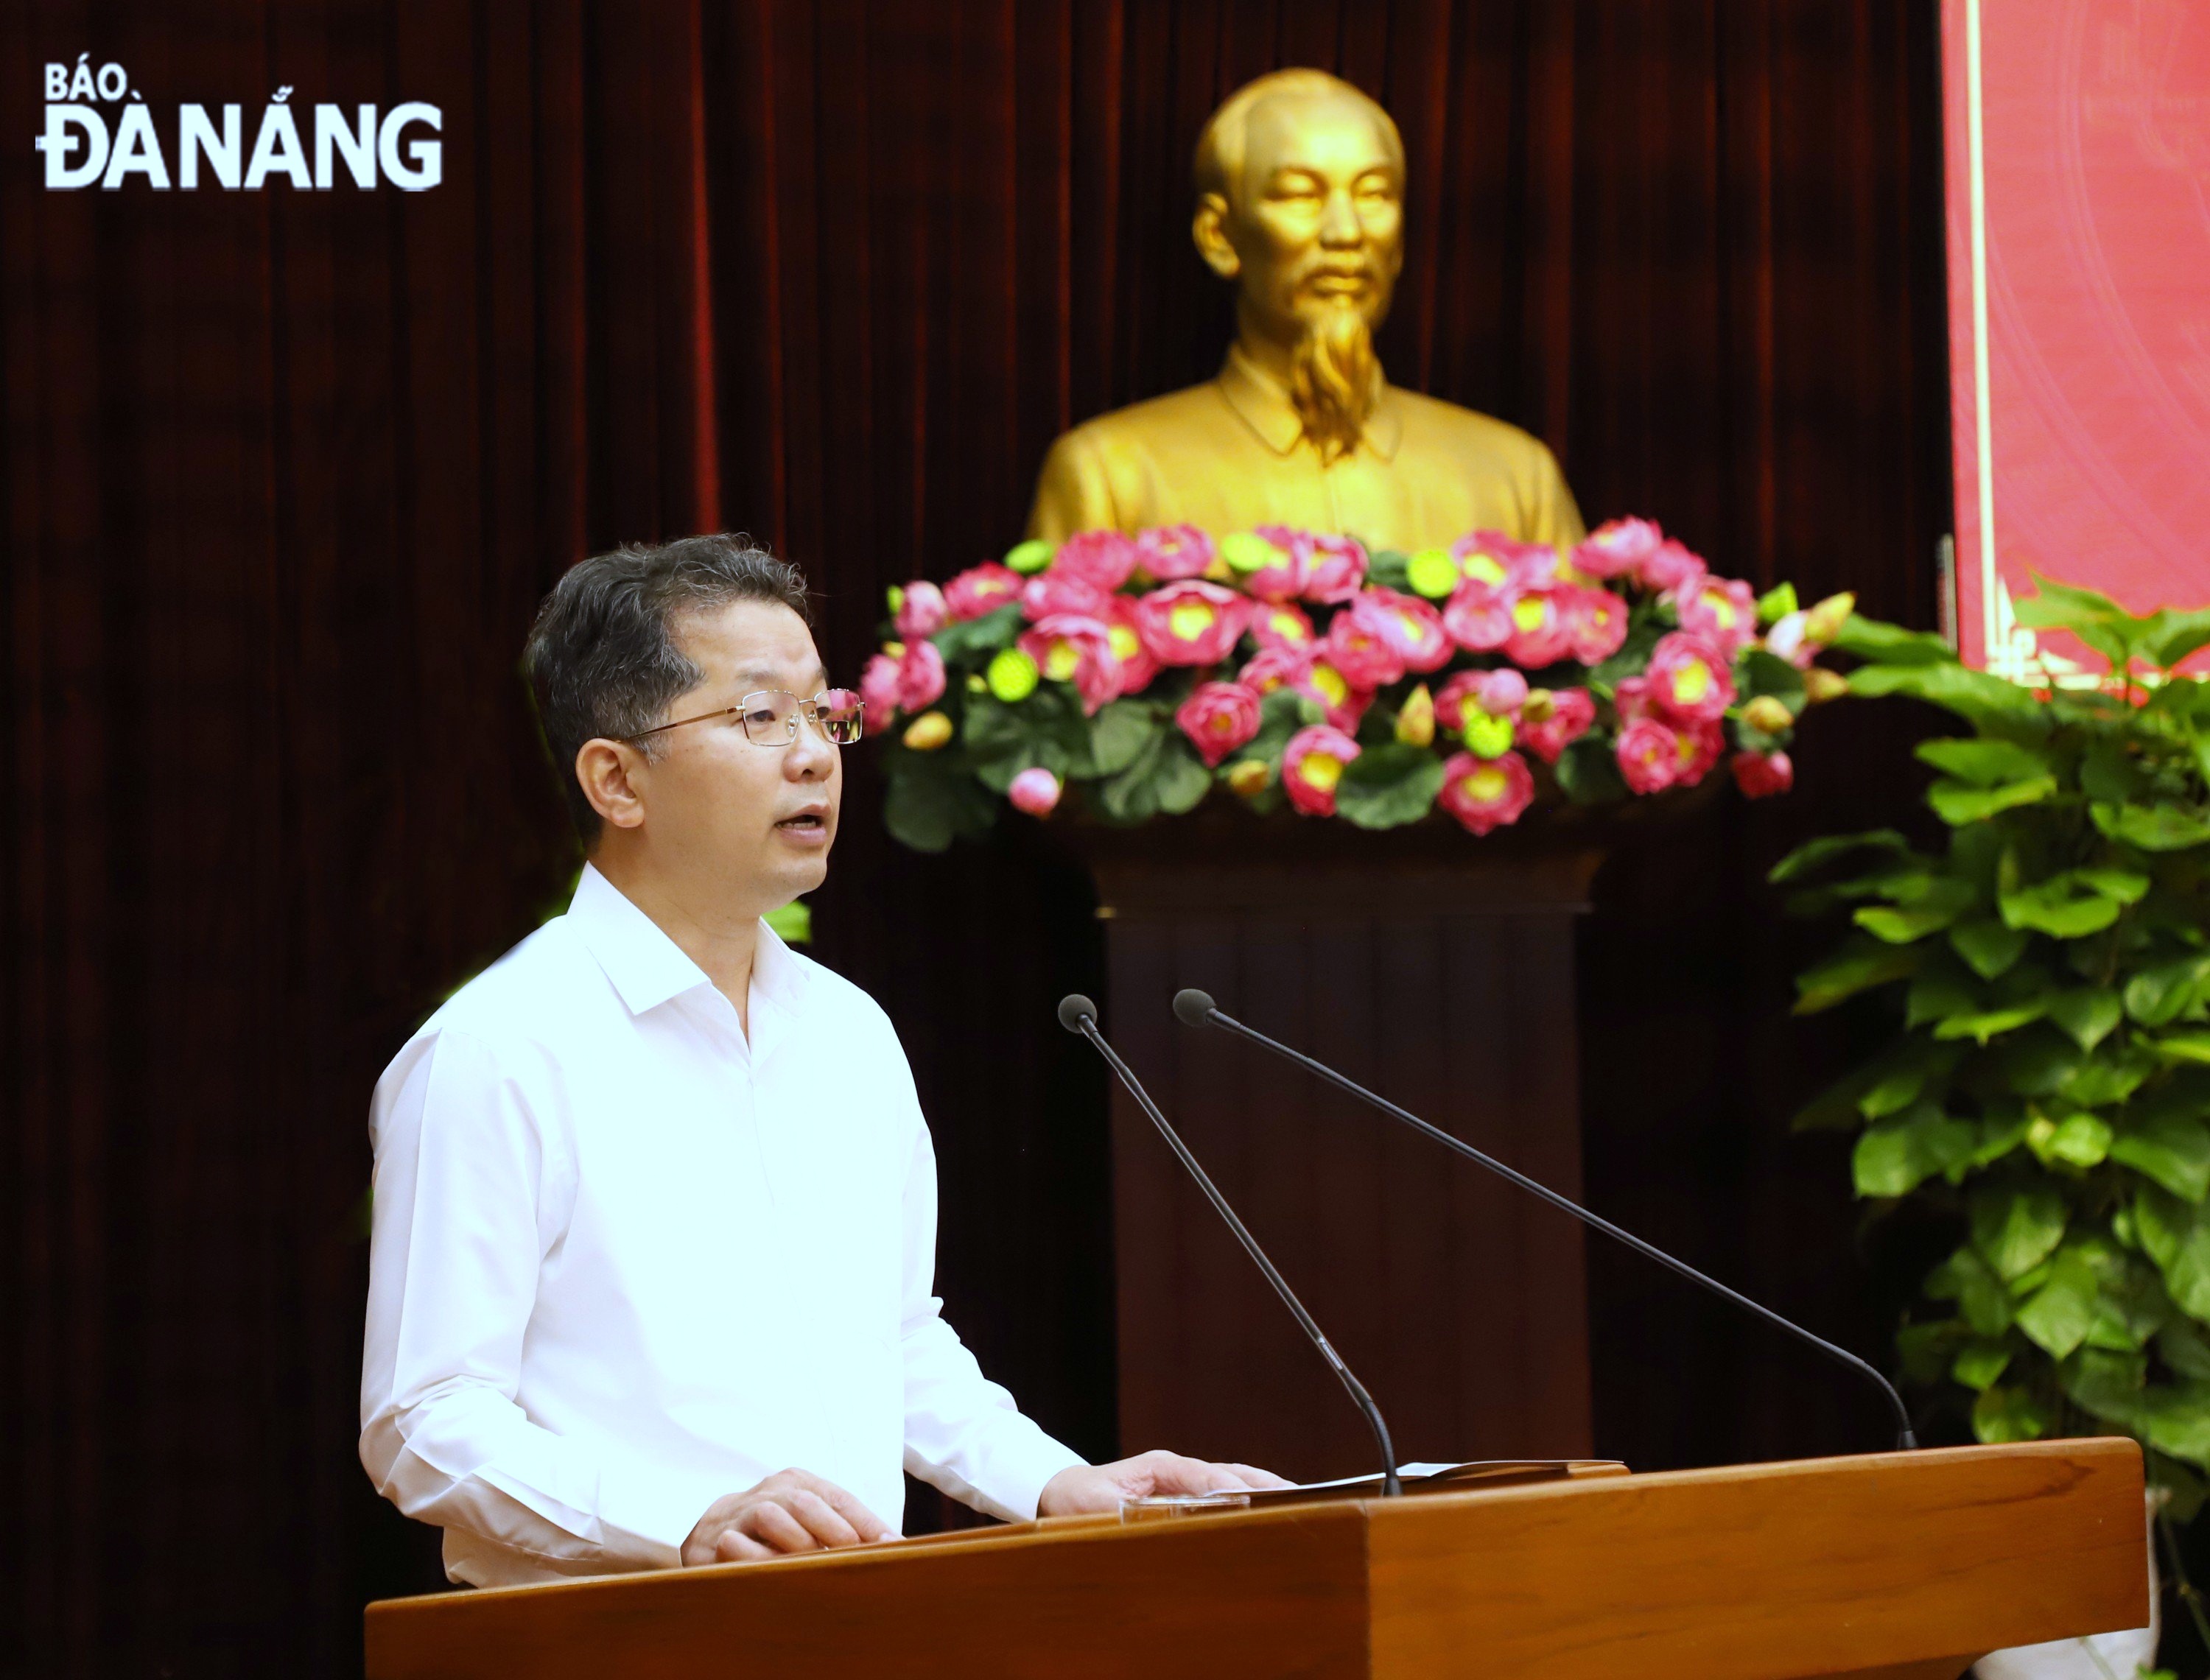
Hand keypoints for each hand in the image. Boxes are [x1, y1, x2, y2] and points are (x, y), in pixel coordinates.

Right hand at [681, 1468, 896, 1564]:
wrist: (714, 1527)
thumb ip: (842, 1528)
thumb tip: (892, 1548)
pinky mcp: (717, 1538)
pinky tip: (776, 1576)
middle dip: (835, 1531)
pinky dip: (758, 1559)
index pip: (839, 1498)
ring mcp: (742, 1511)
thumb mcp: (808, 1518)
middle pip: (806, 1503)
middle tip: (855, 1557)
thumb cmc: (775, 1528)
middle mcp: (773, 1490)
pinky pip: (736, 1544)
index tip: (893, 1546)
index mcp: (800, 1481)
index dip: (867, 1522)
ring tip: (816, 1568)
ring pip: (772, 1517)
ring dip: (797, 1543)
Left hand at [1037, 1449, 1293, 1515]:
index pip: (1203, 1475)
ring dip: (1261, 1489)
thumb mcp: (1098, 1509)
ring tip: (1296, 1501)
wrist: (1061, 1493)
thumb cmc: (1078, 1501)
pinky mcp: (1183, 1495)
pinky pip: (1222, 1493)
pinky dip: (1248, 1498)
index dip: (1228, 1488)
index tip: (1253, 1499)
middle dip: (1262, 1483)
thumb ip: (1129, 1516)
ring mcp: (1182, 1480)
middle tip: (1297, 1495)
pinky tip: (1269, 1510)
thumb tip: (1159, 1523)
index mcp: (1159, 1467)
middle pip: (1228, 1472)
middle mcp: (1176, 1470)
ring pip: (1230, 1479)